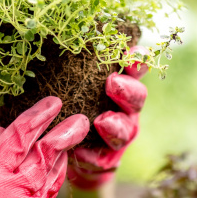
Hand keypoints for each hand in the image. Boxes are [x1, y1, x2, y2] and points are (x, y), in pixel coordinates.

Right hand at [0, 97, 87, 197]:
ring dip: (61, 159)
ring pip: (55, 178)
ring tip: (65, 145)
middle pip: (51, 154)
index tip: (54, 102)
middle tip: (80, 119)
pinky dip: (50, 189)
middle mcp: (18, 194)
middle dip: (67, 132)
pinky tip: (46, 182)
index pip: (23, 135)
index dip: (40, 115)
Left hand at [67, 46, 147, 189]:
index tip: (131, 52)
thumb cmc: (68, 105)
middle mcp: (125, 108)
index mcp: (120, 84)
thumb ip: (73, 65)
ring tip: (102, 122)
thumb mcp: (70, 81)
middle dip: (127, 89)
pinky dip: (92, 156)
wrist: (63, 149)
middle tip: (112, 83)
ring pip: (125, 131)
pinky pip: (103, 160)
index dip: (138, 60)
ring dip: (115, 126)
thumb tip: (58, 37)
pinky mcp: (106, 160)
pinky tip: (80, 152)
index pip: (136, 68)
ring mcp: (119, 135)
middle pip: (137, 98)